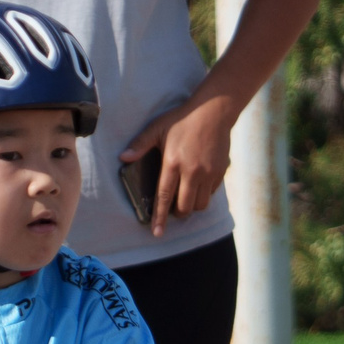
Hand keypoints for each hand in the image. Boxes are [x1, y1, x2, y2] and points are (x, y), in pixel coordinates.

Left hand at [122, 92, 239, 237]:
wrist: (214, 112)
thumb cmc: (182, 119)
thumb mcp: (157, 128)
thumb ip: (140, 145)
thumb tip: (123, 158)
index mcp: (173, 163)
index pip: (164, 197)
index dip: (160, 217)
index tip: (157, 232)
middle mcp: (192, 172)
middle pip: (185, 207)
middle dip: (178, 213)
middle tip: (173, 209)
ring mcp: (208, 174)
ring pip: (200, 204)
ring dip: (192, 206)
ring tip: (186, 198)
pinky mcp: (220, 172)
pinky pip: (212, 194)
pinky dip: (204, 195)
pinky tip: (199, 185)